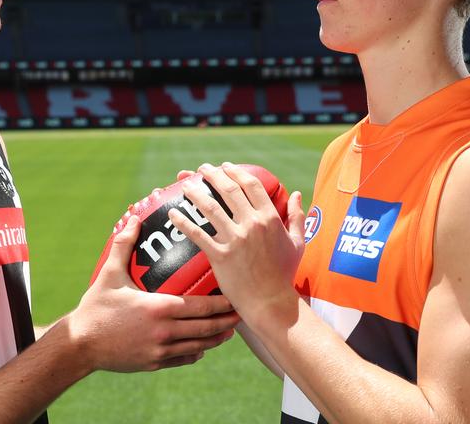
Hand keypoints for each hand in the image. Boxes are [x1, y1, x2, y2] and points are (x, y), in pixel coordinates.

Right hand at [68, 215, 239, 372]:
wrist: (79, 344)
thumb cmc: (95, 307)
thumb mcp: (109, 274)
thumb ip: (124, 245)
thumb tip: (133, 218)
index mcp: (159, 308)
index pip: (201, 306)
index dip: (222, 303)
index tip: (235, 296)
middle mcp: (164, 331)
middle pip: (206, 328)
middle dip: (226, 321)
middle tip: (241, 312)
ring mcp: (160, 350)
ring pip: (199, 346)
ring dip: (216, 338)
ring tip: (228, 330)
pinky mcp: (153, 364)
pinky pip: (183, 359)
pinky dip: (196, 352)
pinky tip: (203, 347)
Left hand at [169, 163, 305, 324]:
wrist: (271, 302)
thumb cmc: (284, 274)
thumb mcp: (297, 243)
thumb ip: (296, 216)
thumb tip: (295, 194)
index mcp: (270, 218)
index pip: (251, 185)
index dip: (236, 172)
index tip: (225, 167)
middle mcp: (252, 224)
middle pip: (229, 190)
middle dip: (213, 175)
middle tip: (202, 169)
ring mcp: (236, 240)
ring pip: (210, 208)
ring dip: (195, 192)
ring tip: (185, 184)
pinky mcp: (220, 256)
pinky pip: (198, 234)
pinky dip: (183, 222)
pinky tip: (172, 214)